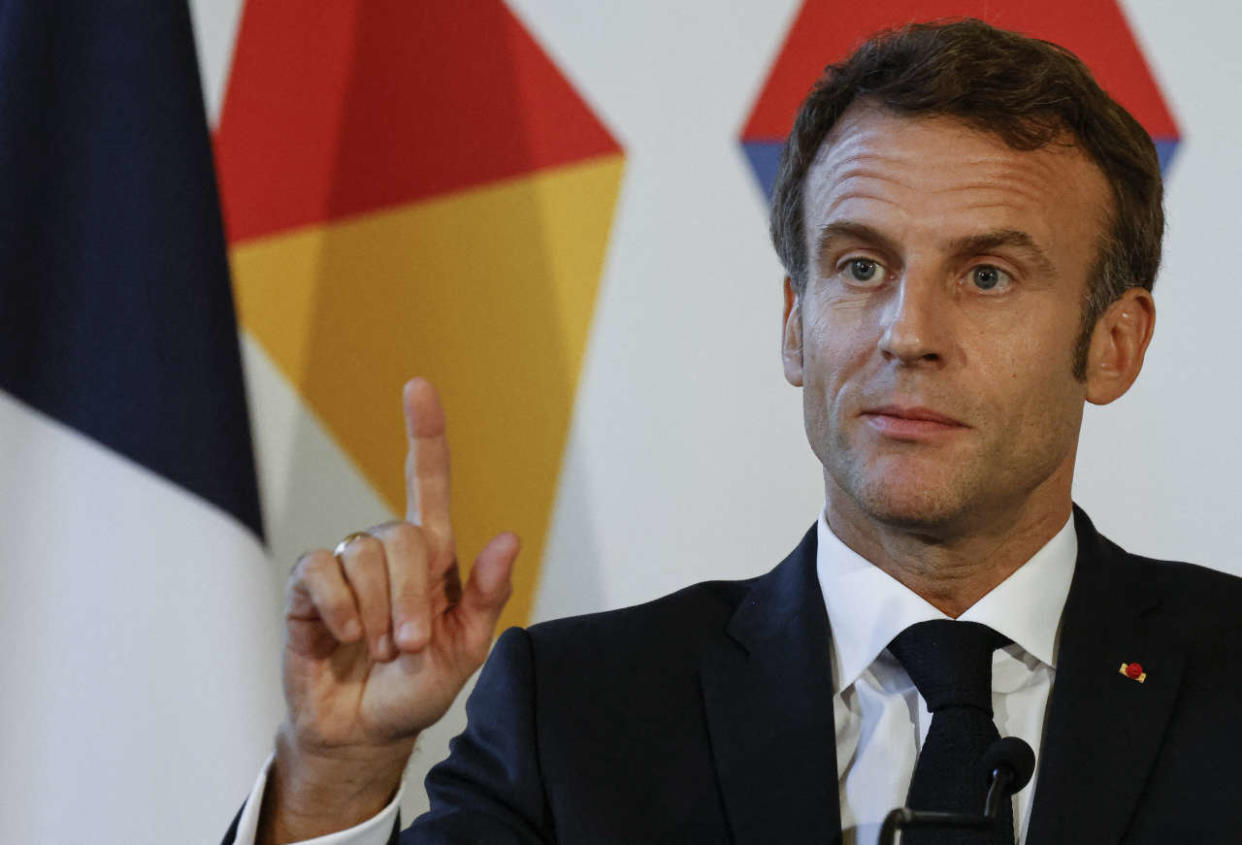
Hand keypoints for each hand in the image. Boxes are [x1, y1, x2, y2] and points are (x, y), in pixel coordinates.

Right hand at [259, 378, 519, 842]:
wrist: (365, 732)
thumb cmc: (418, 687)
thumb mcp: (466, 650)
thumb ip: (486, 596)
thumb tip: (510, 537)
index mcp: (433, 557)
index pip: (428, 482)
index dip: (425, 434)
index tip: (418, 386)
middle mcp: (388, 551)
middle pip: (403, 535)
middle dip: (413, 598)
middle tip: (412, 645)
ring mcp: (346, 568)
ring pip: (363, 554)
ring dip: (378, 613)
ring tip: (380, 649)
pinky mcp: (307, 589)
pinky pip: (321, 572)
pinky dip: (338, 608)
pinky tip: (342, 636)